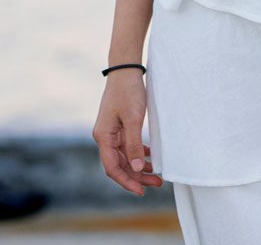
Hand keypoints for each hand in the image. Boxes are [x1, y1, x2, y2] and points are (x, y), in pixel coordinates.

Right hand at [92, 71, 163, 195]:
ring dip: (139, 167)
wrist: (125, 69)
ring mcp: (111, 131)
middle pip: (119, 165)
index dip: (127, 181)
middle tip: (157, 183)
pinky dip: (138, 153)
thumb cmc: (128, 91)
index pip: (112, 168)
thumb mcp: (133, 119)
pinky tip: (150, 156)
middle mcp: (105, 136)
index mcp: (103, 136)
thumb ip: (134, 144)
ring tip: (157, 174)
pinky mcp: (119, 126)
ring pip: (125, 157)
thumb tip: (136, 168)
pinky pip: (127, 146)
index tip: (142, 191)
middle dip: (137, 177)